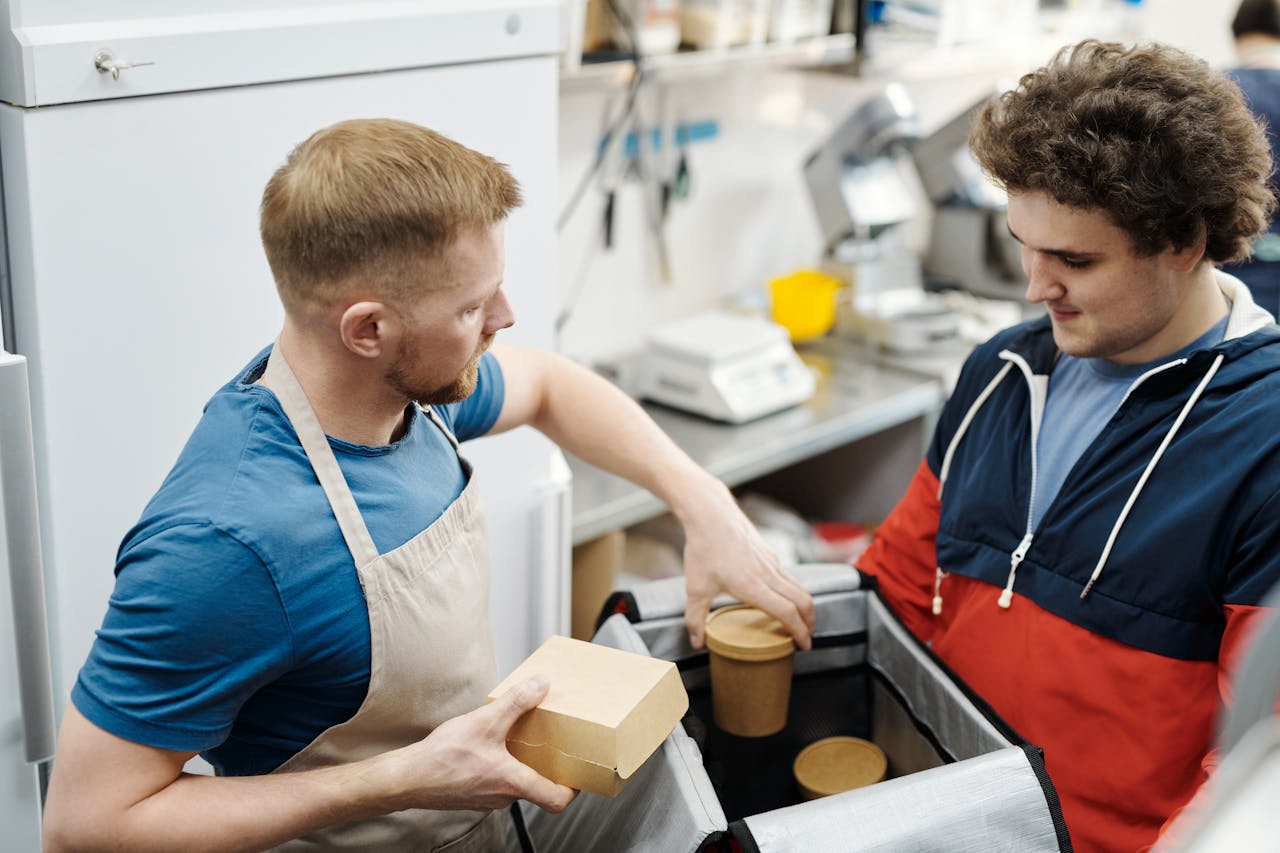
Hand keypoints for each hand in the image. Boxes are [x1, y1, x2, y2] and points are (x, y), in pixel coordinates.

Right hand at [395, 676, 576, 813]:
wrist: (407, 778)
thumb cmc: (441, 759)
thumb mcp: (485, 722)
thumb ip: (516, 702)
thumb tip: (541, 685)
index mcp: (513, 783)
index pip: (557, 800)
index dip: (573, 789)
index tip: (579, 775)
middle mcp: (503, 796)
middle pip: (537, 788)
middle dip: (546, 767)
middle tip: (552, 746)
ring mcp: (486, 798)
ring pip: (514, 783)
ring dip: (520, 764)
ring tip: (519, 740)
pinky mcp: (471, 794)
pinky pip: (495, 781)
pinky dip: (500, 765)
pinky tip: (489, 746)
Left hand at [679, 479, 814, 650]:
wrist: (710, 514)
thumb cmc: (704, 548)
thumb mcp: (695, 588)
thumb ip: (696, 619)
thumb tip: (697, 642)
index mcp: (753, 585)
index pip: (787, 613)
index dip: (800, 632)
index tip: (804, 645)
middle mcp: (768, 574)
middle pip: (803, 601)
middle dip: (810, 622)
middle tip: (807, 638)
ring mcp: (771, 563)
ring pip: (799, 587)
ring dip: (805, 607)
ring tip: (800, 621)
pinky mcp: (769, 555)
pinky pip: (789, 577)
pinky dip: (794, 593)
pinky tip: (782, 598)